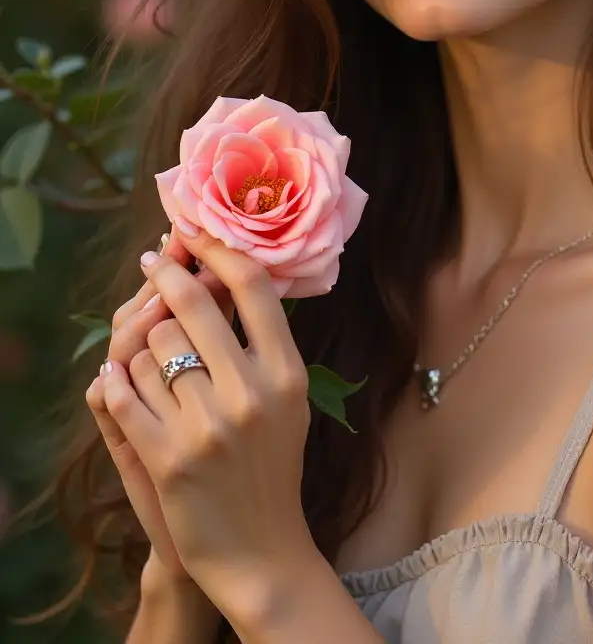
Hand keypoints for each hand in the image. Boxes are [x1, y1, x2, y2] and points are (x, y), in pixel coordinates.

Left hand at [97, 227, 315, 624]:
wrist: (261, 549)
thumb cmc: (272, 464)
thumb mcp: (288, 399)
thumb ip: (263, 342)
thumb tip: (228, 271)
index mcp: (287, 373)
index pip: (251, 287)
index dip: (217, 249)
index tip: (193, 231)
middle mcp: (251, 394)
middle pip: (193, 304)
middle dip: (166, 278)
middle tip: (152, 263)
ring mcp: (209, 427)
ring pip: (152, 347)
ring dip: (143, 349)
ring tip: (151, 363)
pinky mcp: (169, 458)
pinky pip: (124, 394)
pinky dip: (115, 383)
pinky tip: (117, 381)